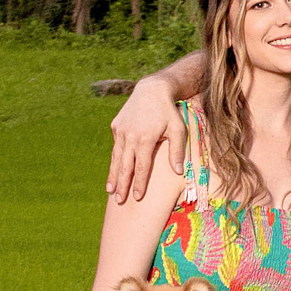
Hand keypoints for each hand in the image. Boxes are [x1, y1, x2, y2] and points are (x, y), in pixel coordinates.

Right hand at [106, 79, 178, 204]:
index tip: (137, 197)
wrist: (152, 90)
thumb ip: (177, 151)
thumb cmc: (169, 112)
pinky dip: (114, 160)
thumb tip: (179, 172)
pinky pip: (116, 147)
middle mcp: (130, 136)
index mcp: (146, 139)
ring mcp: (121, 131)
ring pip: (116, 158)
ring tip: (110, 190)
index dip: (139, 183)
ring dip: (113, 175)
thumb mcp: (179, 130)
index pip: (141, 167)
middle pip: (125, 166)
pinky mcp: (116, 126)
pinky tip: (114, 171)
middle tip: (119, 200)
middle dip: (122, 184)